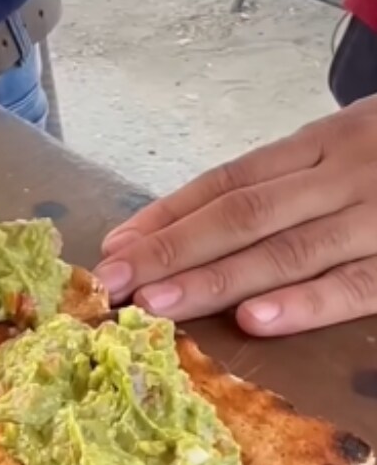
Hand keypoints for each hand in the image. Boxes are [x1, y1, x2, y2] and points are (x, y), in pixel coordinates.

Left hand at [94, 95, 376, 336]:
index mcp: (318, 144)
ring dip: (215, 280)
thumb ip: (285, 180)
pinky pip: (357, 285)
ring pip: (286, 251)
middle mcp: (340, 176)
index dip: (166, 216)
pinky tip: (253, 320)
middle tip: (112, 283)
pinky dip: (305, 304)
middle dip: (169, 252)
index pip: (227, 181)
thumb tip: (185, 225)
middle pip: (241, 215)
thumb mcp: (351, 144)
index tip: (113, 248)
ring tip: (156, 305)